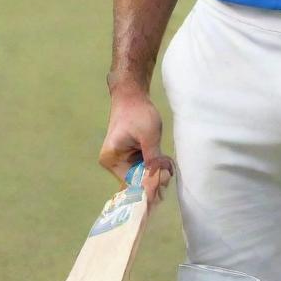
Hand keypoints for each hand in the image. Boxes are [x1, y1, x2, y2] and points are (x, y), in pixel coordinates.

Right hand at [99, 90, 174, 204]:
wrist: (132, 94)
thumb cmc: (138, 112)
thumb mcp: (149, 135)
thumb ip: (153, 159)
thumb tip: (159, 181)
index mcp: (112, 159)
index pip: (131, 182)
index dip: (148, 186)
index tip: (163, 185)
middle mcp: (113, 163)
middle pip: (135, 180)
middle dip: (153, 179)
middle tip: (169, 174)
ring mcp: (120, 159)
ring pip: (140, 174)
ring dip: (155, 172)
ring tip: (168, 167)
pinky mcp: (128, 154)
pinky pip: (141, 166)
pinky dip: (153, 165)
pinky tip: (164, 163)